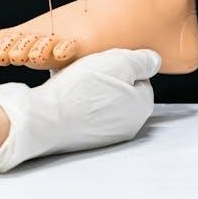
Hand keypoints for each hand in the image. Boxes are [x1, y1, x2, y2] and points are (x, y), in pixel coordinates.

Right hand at [0, 48, 159, 171]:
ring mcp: (103, 135)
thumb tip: (155, 61)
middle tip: (88, 68)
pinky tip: (63, 92)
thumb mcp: (119, 63)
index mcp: (141, 108)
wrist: (42, 119)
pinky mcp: (80, 138)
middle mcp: (126, 126)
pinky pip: (82, 111)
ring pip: (99, 99)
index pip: (140, 77)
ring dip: (88, 86)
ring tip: (72, 79)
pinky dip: (74, 99)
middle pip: (120, 89)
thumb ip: (142, 60)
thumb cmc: (82, 90)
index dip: (121, 64)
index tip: (104, 61)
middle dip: (105, 76)